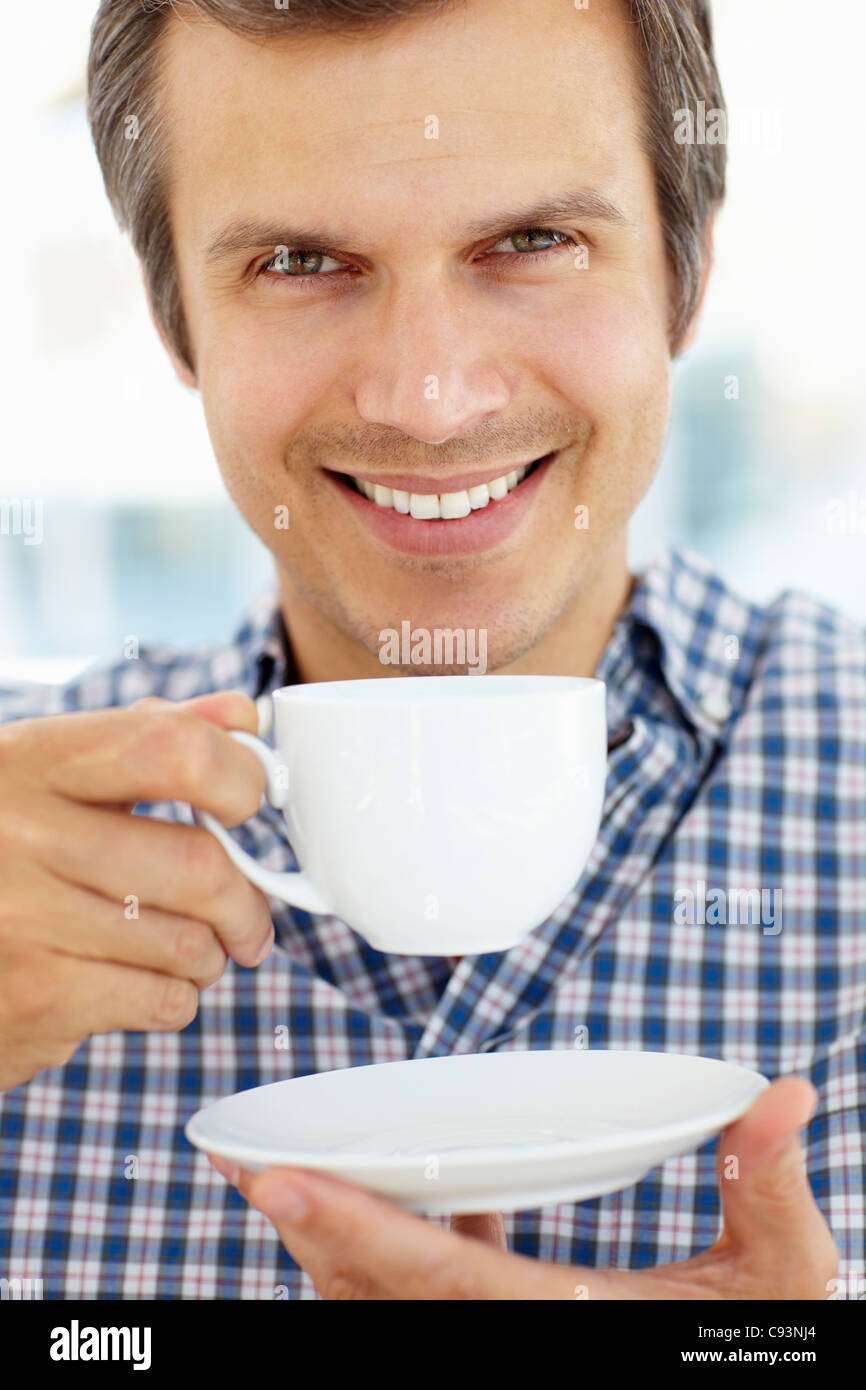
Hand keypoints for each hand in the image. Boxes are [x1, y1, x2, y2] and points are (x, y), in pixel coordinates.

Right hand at [0, 691, 273, 1090]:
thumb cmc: (0, 850)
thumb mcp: (49, 773)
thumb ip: (148, 738)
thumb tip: (243, 713)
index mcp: (31, 760)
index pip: (170, 748)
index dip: (237, 775)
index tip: (250, 801)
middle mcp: (21, 833)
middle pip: (197, 866)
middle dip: (247, 901)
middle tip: (251, 917)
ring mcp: (22, 919)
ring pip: (189, 943)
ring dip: (211, 955)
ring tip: (191, 950)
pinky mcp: (33, 998)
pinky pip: (161, 1000)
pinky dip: (176, 998)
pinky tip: (148, 983)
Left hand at [210, 1075, 837, 1298]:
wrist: (740, 1380)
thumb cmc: (752, 1347)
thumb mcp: (776, 1280)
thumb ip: (767, 1186)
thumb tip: (779, 1098)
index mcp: (561, 1322)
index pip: (433, 1277)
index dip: (351, 1227)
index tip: (276, 1181)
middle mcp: (508, 1336)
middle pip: (373, 1291)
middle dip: (303, 1227)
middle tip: (240, 1162)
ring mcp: (498, 1336)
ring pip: (382, 1296)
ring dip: (331, 1235)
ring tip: (282, 1172)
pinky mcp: (505, 1323)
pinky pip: (423, 1288)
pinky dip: (394, 1242)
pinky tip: (409, 1194)